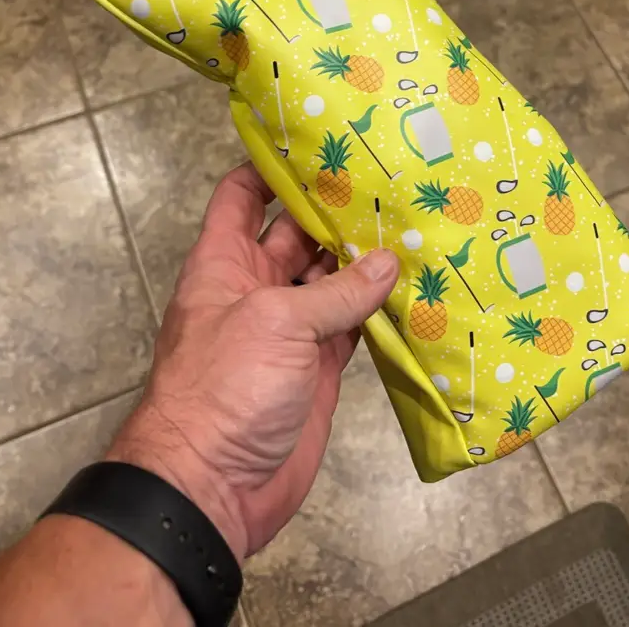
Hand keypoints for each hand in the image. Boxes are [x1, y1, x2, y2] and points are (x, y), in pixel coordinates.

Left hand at [107, 164, 399, 561]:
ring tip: (415, 225)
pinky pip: (353, 327)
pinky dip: (379, 310)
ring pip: (331, 280)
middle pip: (296, 234)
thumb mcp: (274, 323)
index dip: (271, 167)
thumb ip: (335, 292)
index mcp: (225, 263)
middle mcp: (258, 288)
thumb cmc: (224, 388)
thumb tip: (388, 262)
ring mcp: (291, 329)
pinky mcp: (320, 367)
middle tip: (390, 182)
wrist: (213, 486)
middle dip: (335, 211)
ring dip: (366, 260)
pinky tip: (415, 286)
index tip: (319, 143)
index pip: (242, 197)